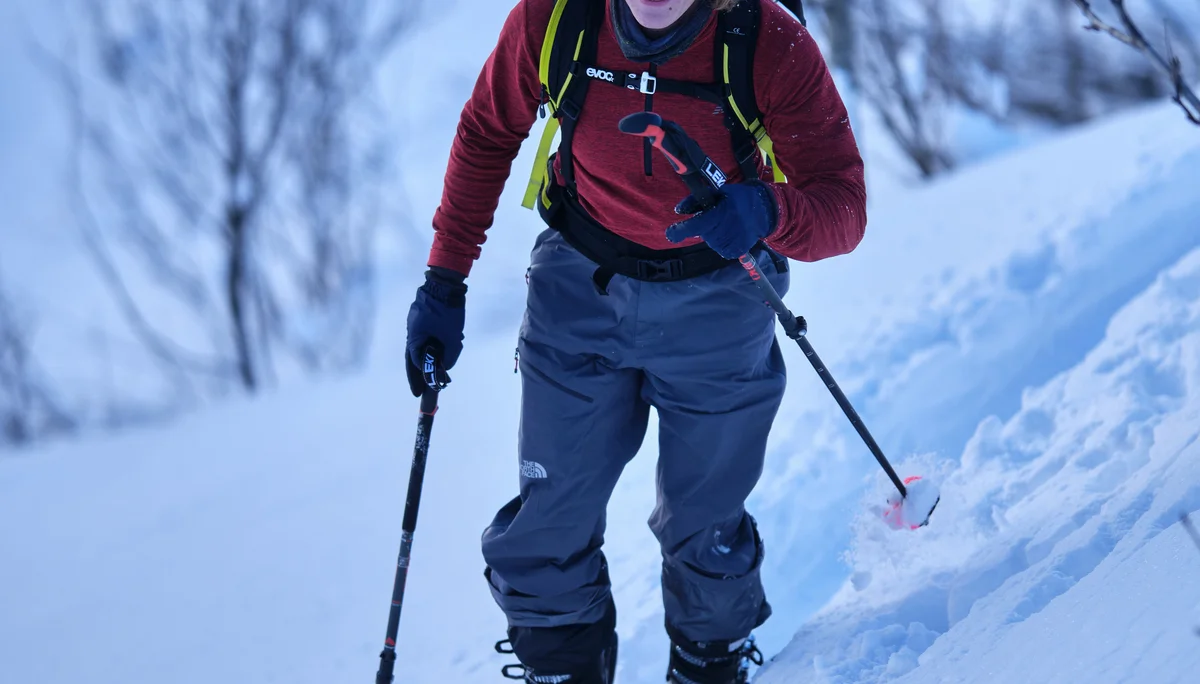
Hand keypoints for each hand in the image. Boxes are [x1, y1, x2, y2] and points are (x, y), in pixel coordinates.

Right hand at [405, 267, 466, 396]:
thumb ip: (450, 355)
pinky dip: (430, 342)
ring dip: (426, 355)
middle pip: (413, 355)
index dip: (421, 375)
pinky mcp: (422, 314)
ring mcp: (416, 321)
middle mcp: (412, 329)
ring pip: (420, 343)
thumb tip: (446, 367)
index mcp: (415, 336)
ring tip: (434, 368)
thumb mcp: (453, 337)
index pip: (415, 361)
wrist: (446, 284)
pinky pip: (425, 333)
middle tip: (419, 389)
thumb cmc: (448, 311)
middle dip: (417, 373)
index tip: (425, 386)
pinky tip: (440, 346)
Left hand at [664, 181, 777, 258]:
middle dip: (705, 226)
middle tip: (718, 217)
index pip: (696, 225)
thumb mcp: (718, 192)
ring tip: (727, 224)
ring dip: (714, 234)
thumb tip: (678, 211)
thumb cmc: (738, 198)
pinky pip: (721, 249)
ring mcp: (733, 242)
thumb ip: (696, 200)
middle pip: (703, 234)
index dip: (680, 231)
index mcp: (721, 213)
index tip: (670, 234)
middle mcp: (727, 230)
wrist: (764, 211)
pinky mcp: (737, 251)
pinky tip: (731, 233)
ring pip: (711, 242)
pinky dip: (722, 242)